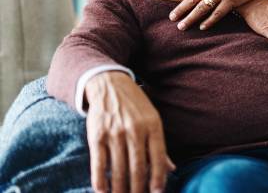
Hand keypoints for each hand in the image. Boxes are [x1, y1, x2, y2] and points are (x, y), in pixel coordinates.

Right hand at [85, 71, 174, 192]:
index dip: (158, 179)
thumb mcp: (153, 120)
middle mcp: (135, 130)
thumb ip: (159, 145)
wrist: (109, 85)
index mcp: (153, 126)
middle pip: (138, 168)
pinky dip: (101, 181)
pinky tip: (103, 191)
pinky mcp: (97, 136)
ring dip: (120, 189)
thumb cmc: (135, 106)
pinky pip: (99, 164)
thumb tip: (171, 169)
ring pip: (119, 170)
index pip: (158, 158)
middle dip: (138, 189)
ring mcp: (115, 133)